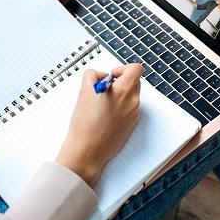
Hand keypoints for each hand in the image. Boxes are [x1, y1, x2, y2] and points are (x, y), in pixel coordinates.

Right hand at [56, 64, 142, 186]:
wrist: (87, 150)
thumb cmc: (85, 124)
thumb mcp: (84, 91)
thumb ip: (92, 76)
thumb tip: (100, 75)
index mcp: (124, 91)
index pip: (136, 68)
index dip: (122, 68)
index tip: (111, 75)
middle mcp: (133, 102)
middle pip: (134, 81)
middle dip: (120, 81)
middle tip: (105, 89)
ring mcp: (133, 115)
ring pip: (130, 96)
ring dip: (119, 95)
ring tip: (102, 104)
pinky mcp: (131, 125)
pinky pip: (128, 109)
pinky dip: (120, 108)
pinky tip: (105, 116)